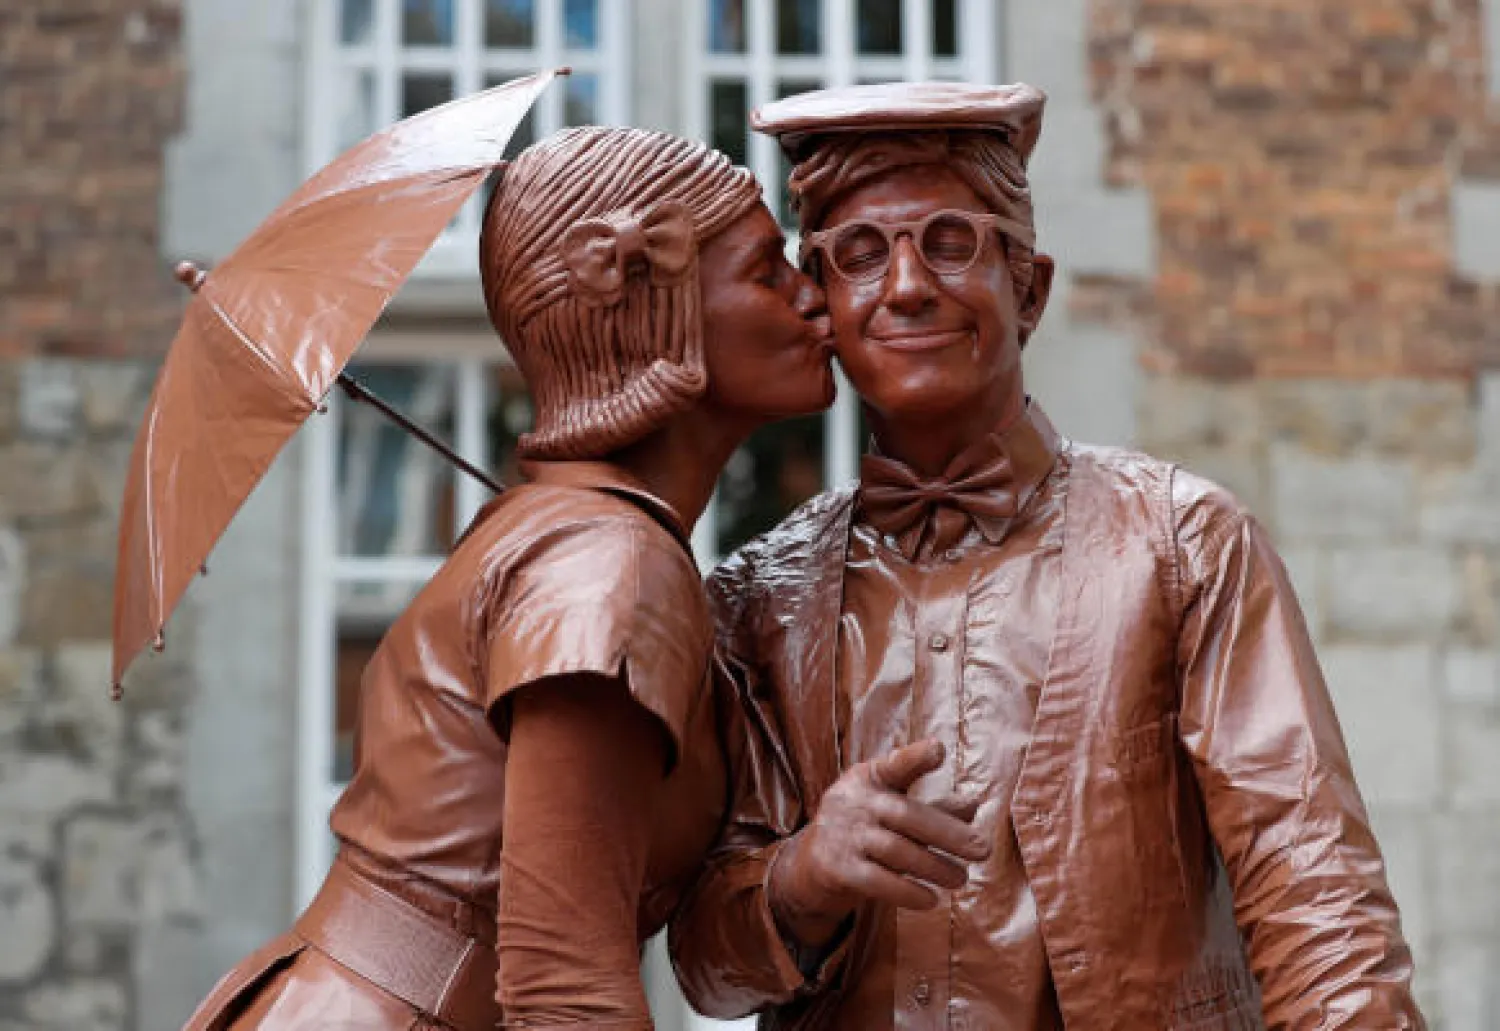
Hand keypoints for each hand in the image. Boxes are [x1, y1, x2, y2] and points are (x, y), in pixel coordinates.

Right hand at [767, 739, 989, 948]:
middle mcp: (852, 801)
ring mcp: (841, 834)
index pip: (895, 765)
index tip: (938, 750)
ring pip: (897, 851)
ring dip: (935, 868)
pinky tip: (932, 900)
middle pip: (907, 815)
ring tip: (961, 879)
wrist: (809, 866)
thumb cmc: (863, 830)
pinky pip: (878, 882)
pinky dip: (908, 892)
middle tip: (983, 850)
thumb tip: (974, 804)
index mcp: (869, 778)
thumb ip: (931, 807)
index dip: (916, 757)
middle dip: (949, 833)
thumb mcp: (892, 809)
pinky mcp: (835, 868)